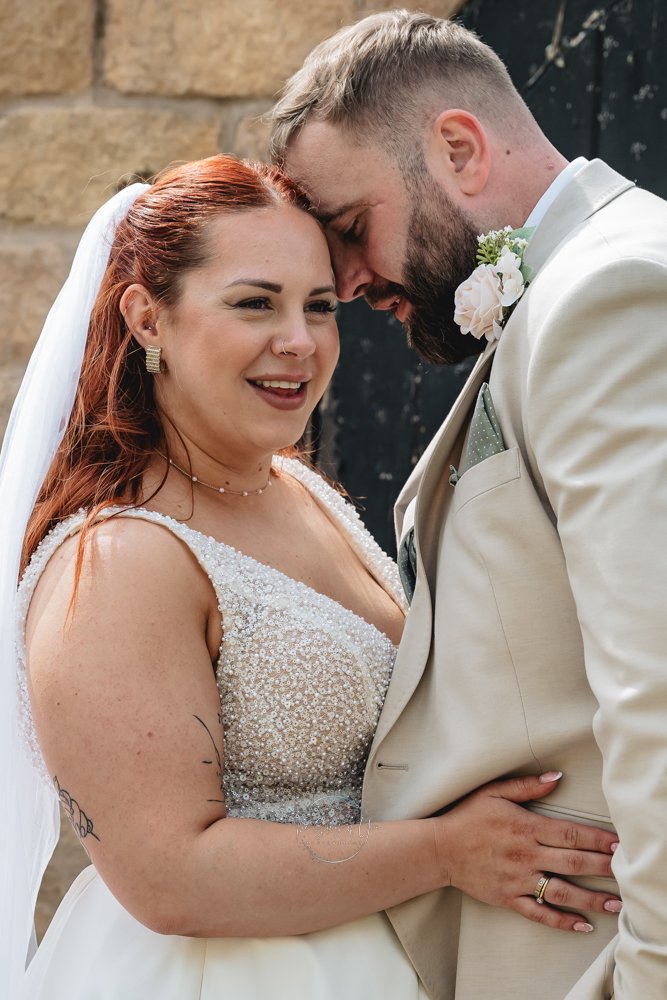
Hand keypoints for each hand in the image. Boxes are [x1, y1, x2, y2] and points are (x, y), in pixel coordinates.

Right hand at [434, 772, 620, 931]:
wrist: (440, 849)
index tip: (617, 844)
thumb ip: (527, 786)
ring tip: (615, 904)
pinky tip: (582, 925)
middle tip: (625, 872)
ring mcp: (518, 879)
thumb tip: (557, 777)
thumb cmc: (467, 817)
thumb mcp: (493, 792)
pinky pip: (539, 913)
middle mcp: (526, 855)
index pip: (569, 834)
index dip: (596, 839)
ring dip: (591, 898)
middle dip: (602, 867)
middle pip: (572, 863)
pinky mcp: (509, 898)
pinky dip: (562, 921)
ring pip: (561, 891)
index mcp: (525, 827)